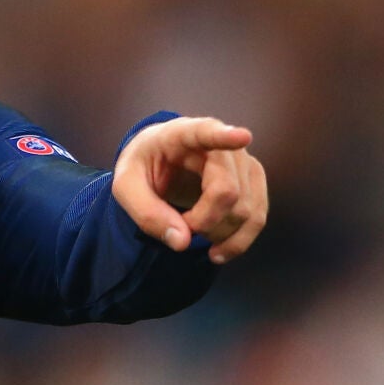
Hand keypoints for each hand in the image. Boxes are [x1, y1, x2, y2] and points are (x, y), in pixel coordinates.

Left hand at [111, 117, 267, 262]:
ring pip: (246, 209)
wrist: (160, 160)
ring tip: (191, 232)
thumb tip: (183, 242)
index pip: (206, 133)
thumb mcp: (126, 187)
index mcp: (182, 134)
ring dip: (218, 234)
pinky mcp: (252, 181)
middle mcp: (221, 144)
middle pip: (228, 191)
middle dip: (203, 222)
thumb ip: (147, 213)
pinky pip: (257, 218)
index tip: (243, 137)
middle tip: (177, 224)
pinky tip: (218, 251)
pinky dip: (238, 241)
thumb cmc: (143, 167)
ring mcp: (243, 161)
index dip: (225, 136)